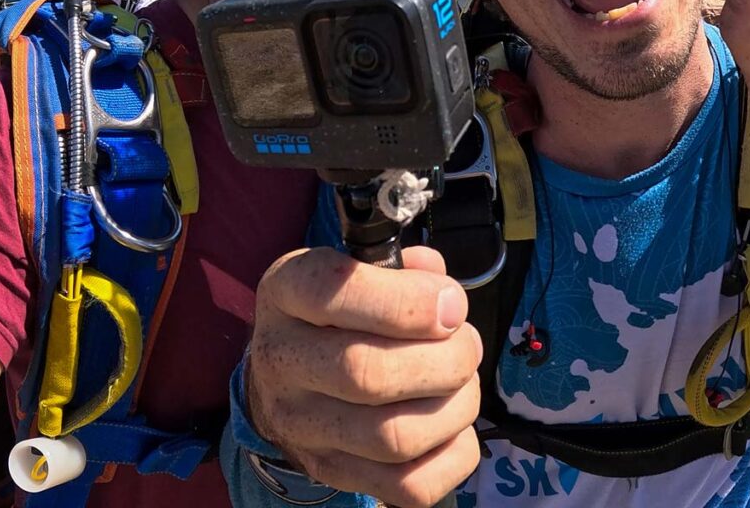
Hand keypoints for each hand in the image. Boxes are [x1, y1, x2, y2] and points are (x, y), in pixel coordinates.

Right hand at [247, 245, 482, 507]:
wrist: (286, 369)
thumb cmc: (338, 305)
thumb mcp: (358, 264)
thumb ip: (406, 267)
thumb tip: (445, 296)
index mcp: (286, 291)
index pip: (335, 293)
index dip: (409, 301)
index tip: (451, 303)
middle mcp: (283, 360)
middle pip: (369, 375)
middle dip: (445, 358)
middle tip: (466, 341)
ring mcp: (303, 426)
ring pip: (395, 437)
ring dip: (455, 405)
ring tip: (463, 379)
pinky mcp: (332, 472)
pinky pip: (408, 486)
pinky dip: (452, 453)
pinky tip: (452, 422)